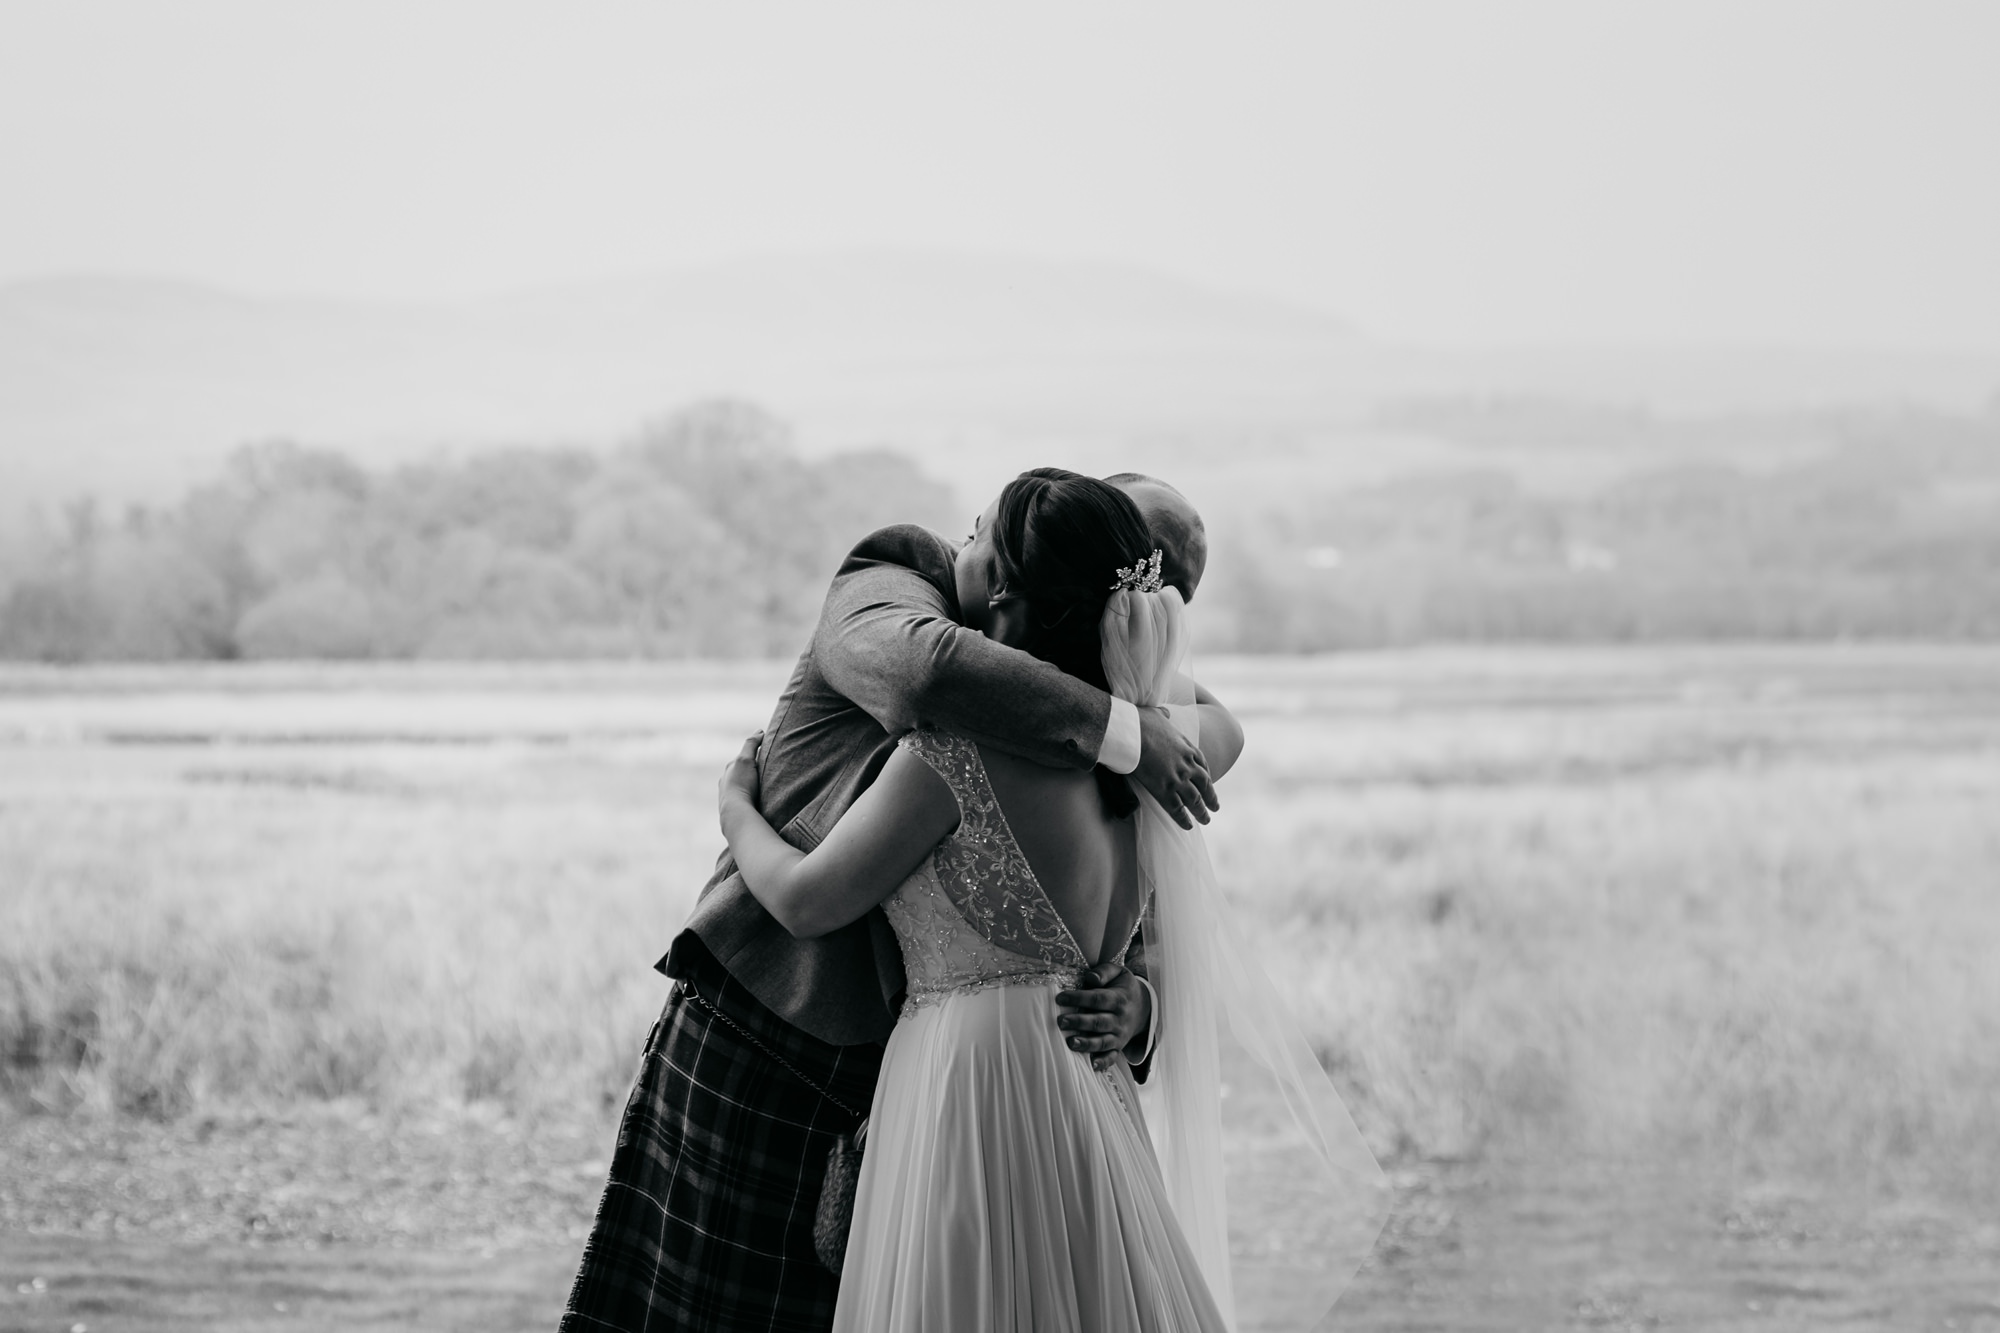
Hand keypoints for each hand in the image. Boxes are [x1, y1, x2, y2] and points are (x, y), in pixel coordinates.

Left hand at [718, 731, 763, 811]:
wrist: (736, 812)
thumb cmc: (741, 785)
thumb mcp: (745, 759)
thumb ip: (751, 744)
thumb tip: (759, 731)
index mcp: (729, 770)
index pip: (743, 758)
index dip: (754, 755)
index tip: (766, 753)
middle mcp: (726, 783)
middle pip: (741, 773)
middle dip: (751, 771)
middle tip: (766, 771)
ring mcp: (729, 797)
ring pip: (741, 787)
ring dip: (750, 786)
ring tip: (763, 788)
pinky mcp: (735, 810)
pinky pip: (744, 800)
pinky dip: (750, 797)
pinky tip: (757, 801)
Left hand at [1055, 962, 1150, 1062]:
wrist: (1144, 1006)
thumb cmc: (1123, 987)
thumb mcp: (1119, 972)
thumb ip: (1104, 972)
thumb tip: (1090, 978)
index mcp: (1119, 999)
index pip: (1098, 999)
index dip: (1079, 998)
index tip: (1060, 998)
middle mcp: (1120, 1019)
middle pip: (1099, 1021)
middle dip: (1080, 1022)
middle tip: (1061, 1022)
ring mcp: (1120, 1035)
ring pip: (1103, 1041)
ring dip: (1087, 1044)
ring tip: (1070, 1043)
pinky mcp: (1118, 1046)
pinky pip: (1112, 1056)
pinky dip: (1103, 1062)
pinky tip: (1091, 1065)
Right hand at [1133, 706, 1218, 828]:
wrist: (1133, 733)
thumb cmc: (1141, 722)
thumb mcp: (1157, 714)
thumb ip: (1163, 716)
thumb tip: (1164, 712)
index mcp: (1187, 748)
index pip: (1203, 764)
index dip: (1207, 775)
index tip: (1209, 782)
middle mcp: (1187, 766)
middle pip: (1205, 785)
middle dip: (1211, 797)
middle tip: (1216, 807)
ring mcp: (1177, 779)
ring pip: (1195, 800)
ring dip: (1202, 812)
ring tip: (1206, 820)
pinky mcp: (1164, 791)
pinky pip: (1177, 810)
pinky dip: (1184, 819)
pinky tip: (1188, 826)